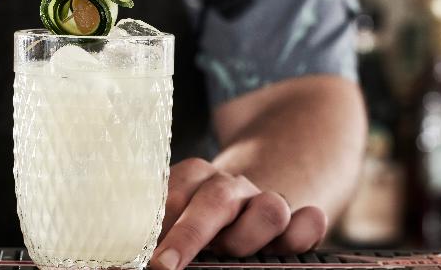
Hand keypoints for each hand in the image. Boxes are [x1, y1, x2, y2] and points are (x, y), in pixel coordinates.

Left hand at [152, 158, 327, 269]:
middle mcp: (231, 187)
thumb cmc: (191, 223)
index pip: (175, 191)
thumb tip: (130, 261)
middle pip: (217, 199)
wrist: (233, 208)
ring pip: (269, 208)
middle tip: (165, 264)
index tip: (145, 252)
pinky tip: (282, 248)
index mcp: (194, 179)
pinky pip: (310, 221)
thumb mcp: (169, 220)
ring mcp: (265, 202)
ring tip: (227, 253)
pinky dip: (302, 232)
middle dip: (191, 234)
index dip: (159, 221)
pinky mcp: (295, 223)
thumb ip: (155, 233)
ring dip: (246, 237)